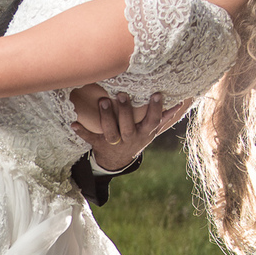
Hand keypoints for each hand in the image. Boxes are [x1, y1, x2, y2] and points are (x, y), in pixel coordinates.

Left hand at [69, 85, 192, 170]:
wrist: (118, 160)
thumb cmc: (137, 138)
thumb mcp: (152, 131)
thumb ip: (165, 117)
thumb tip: (182, 101)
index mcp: (144, 133)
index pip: (152, 121)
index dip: (156, 109)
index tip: (156, 94)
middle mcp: (130, 138)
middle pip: (128, 126)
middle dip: (126, 111)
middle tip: (123, 94)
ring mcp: (115, 142)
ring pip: (111, 131)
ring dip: (106, 116)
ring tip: (102, 101)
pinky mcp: (100, 144)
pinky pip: (90, 138)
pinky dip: (81, 131)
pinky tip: (73, 123)